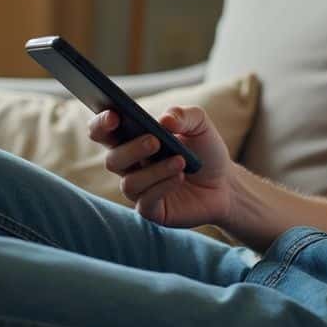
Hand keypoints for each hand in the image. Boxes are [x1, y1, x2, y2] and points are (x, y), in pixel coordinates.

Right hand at [87, 105, 233, 227]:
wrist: (225, 183)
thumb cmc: (205, 150)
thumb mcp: (199, 125)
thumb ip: (183, 115)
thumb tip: (164, 120)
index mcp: (132, 140)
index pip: (104, 132)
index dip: (101, 124)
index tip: (113, 115)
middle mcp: (130, 166)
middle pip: (112, 159)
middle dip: (131, 149)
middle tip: (154, 140)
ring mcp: (140, 190)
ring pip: (129, 183)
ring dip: (155, 171)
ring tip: (180, 161)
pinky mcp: (152, 210)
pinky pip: (145, 202)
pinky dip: (162, 186)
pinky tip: (179, 177)